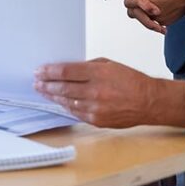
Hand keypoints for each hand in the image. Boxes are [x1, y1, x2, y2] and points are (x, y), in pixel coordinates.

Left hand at [33, 58, 184, 128]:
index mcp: (98, 73)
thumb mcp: (109, 64)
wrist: (148, 101)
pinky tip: (59, 101)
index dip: (49, 71)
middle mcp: (95, 91)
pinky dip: (66, 106)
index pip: (65, 71)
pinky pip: (75, 112)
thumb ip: (88, 67)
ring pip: (66, 101)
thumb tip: (69, 70)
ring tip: (43, 91)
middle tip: (36, 81)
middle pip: (62, 87)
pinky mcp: (96, 120)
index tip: (39, 71)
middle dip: (46, 84)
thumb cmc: (130, 80)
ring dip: (52, 96)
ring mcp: (95, 108)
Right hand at [105, 0, 176, 33]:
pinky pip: (139, 13)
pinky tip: (160, 24)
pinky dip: (148, 19)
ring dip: (148, 23)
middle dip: (148, 21)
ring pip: (136, 15)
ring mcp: (131, 0)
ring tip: (162, 29)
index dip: (147, 6)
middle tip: (161, 27)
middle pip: (135, 12)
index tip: (158, 11)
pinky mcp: (134, 3)